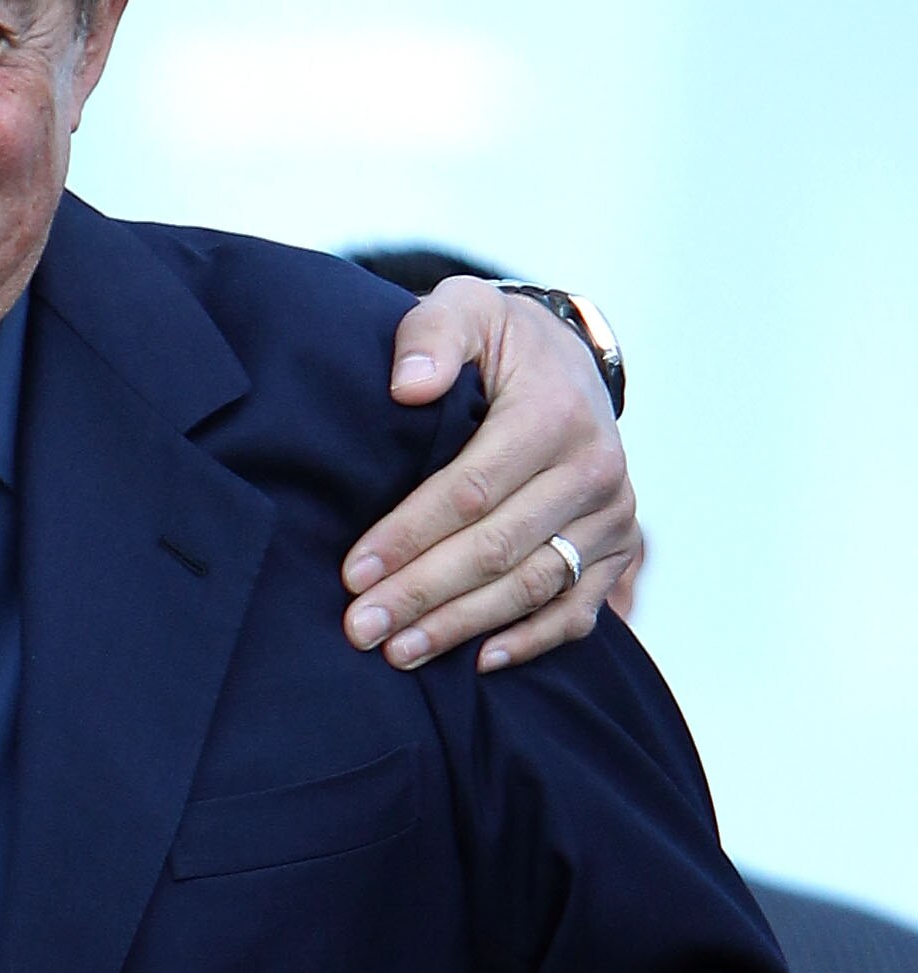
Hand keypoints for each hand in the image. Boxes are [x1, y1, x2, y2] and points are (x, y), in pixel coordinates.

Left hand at [344, 287, 635, 675]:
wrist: (567, 362)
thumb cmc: (499, 344)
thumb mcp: (464, 309)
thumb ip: (432, 334)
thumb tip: (410, 386)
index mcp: (555, 414)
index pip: (471, 490)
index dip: (410, 535)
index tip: (353, 572)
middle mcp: (597, 469)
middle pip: (498, 548)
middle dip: (423, 593)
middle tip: (360, 629)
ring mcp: (612, 515)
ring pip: (532, 586)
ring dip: (463, 626)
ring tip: (399, 652)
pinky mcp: (618, 549)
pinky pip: (576, 610)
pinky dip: (530, 642)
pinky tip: (477, 662)